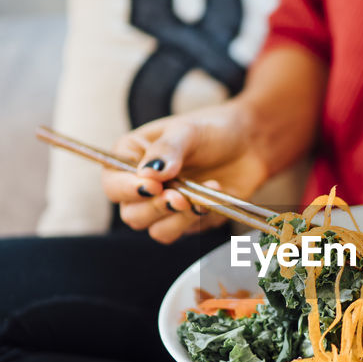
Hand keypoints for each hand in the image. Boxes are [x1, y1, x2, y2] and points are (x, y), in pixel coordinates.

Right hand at [101, 102, 269, 243]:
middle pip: (132, 214)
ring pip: (155, 230)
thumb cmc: (213, 130)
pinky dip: (197, 218)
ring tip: (198, 196)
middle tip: (179, 195)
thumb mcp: (188, 130)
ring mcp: (164, 206)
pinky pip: (183, 231)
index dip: (127, 190)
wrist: (249, 143)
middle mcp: (142, 186)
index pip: (112, 183)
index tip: (152, 186)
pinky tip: (213, 194)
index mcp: (131, 158)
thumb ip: (167, 149)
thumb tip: (147, 174)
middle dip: (155, 208)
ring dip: (177, 218)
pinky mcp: (186, 221)